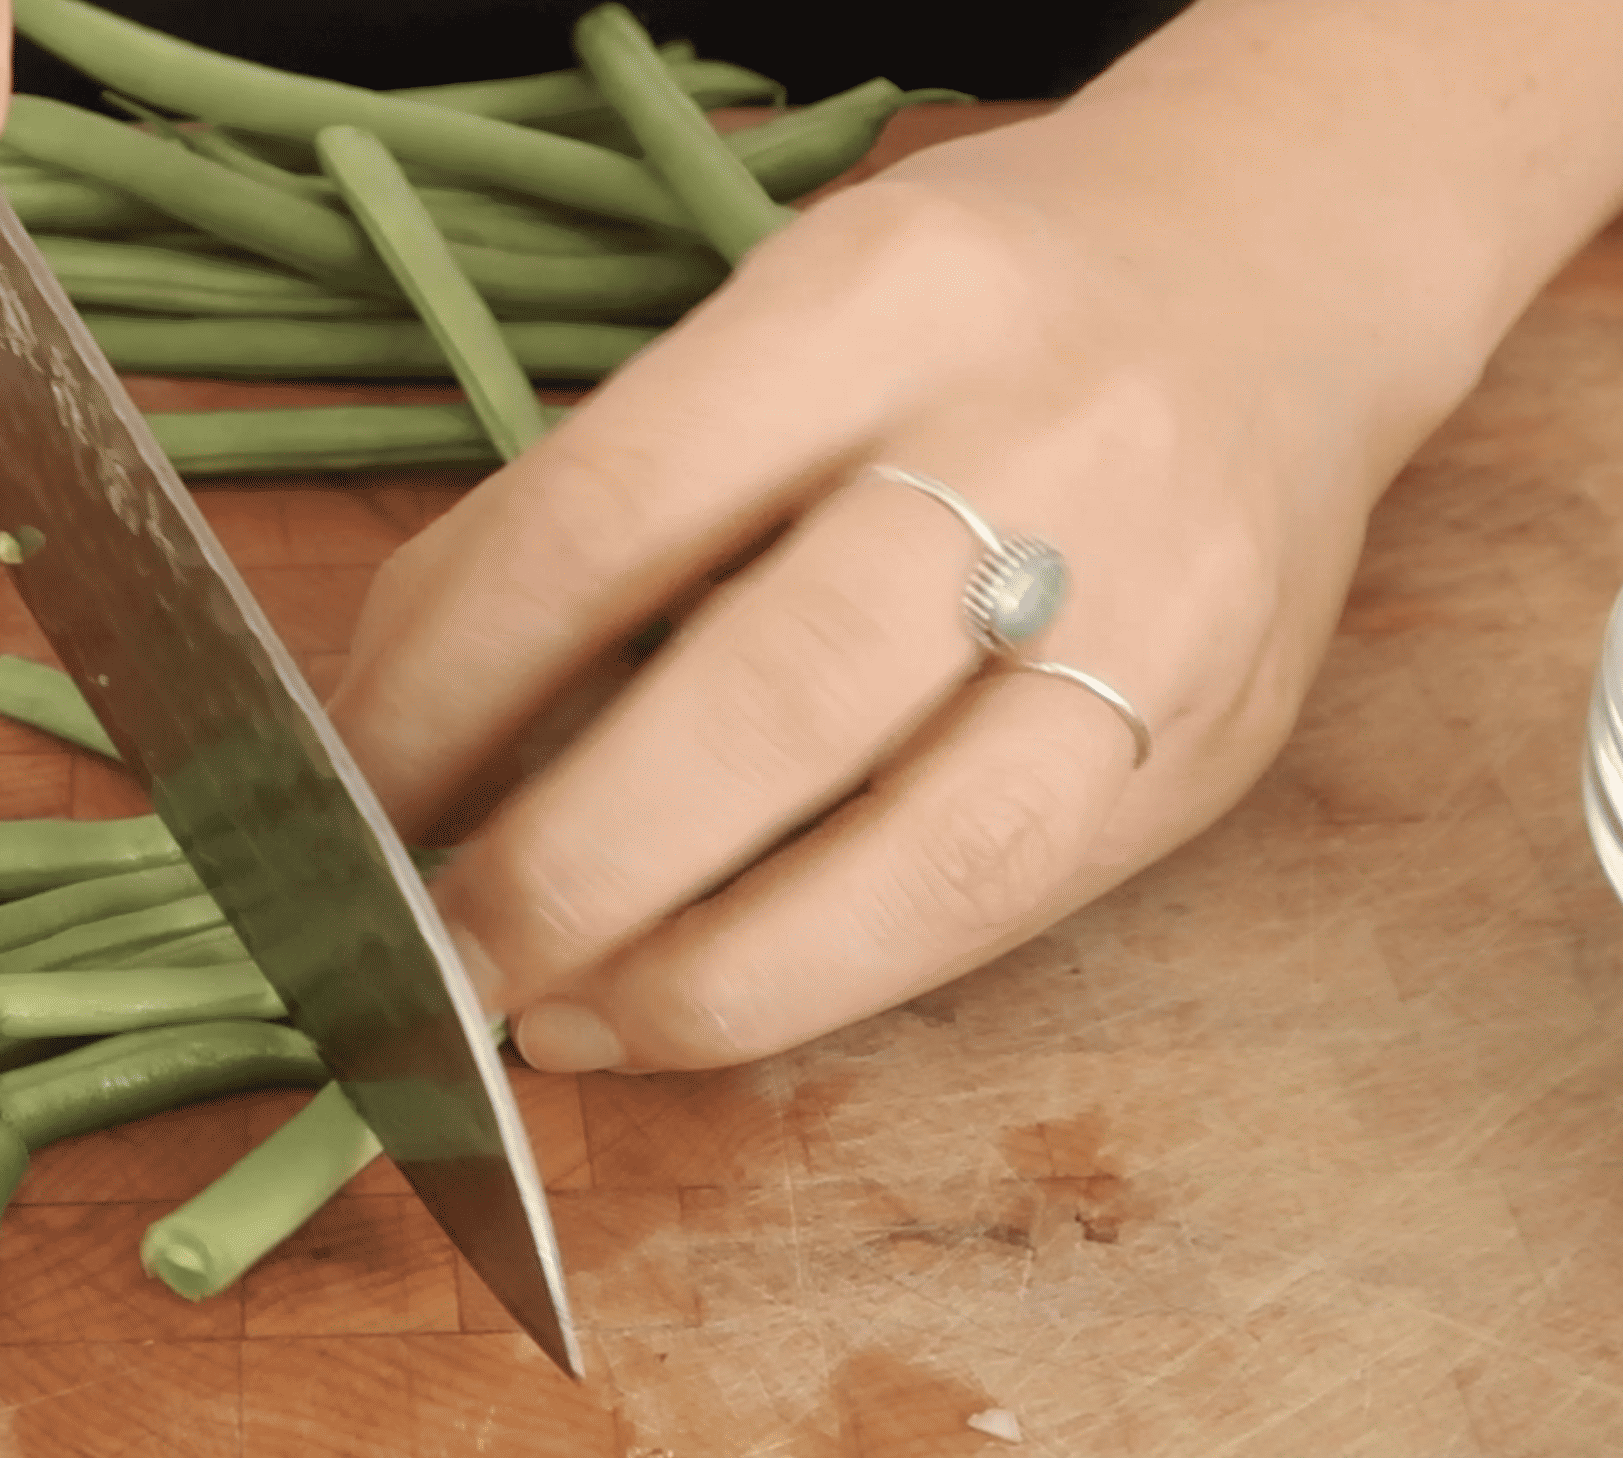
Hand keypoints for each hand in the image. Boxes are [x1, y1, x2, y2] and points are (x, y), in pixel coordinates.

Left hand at [327, 111, 1412, 1072]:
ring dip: (704, 977)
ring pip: (924, 856)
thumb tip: (401, 715)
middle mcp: (1039, 445)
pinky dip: (826, 982)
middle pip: (771, 700)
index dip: (444, 691)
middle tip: (431, 953)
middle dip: (566, 866)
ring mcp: (1158, 612)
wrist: (1277, 274)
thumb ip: (612, 497)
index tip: (344, 792)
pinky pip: (1001, 910)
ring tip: (555, 1018)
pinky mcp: (1215, 749)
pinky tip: (696, 1002)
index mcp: (876, 298)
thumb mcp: (780, 319)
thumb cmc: (968, 316)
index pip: (605, 517)